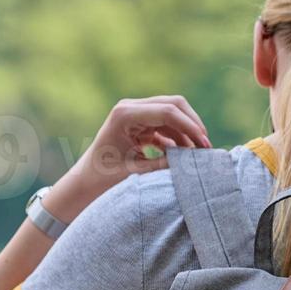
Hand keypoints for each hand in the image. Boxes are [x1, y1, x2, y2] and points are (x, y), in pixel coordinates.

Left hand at [48, 96, 211, 221]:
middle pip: (173, 105)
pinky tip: (185, 155)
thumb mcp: (135, 173)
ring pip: (172, 115)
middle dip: (192, 125)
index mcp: (124, 114)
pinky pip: (165, 126)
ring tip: (198, 154)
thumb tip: (193, 160)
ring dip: (186, 133)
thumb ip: (164, 163)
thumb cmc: (103, 180)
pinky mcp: (139, 126)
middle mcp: (130, 108)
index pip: (167, 111)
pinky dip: (177, 139)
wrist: (84, 184)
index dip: (190, 126)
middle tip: (206, 147)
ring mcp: (135, 115)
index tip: (204, 145)